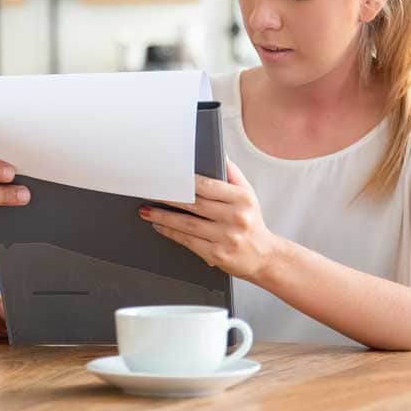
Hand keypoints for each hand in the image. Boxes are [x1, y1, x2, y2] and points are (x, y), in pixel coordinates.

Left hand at [137, 158, 278, 281]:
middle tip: (149, 192)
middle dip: (168, 198)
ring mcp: (226, 237)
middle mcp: (236, 218)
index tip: (165, 176)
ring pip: (187, 224)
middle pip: (194, 204)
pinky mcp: (217, 255)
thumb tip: (218, 154)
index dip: (183, 181)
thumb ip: (231, 173)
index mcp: (242, 199)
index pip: (207, 185)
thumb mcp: (247, 194)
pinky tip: (158, 225)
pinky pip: (188, 241)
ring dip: (162, 216)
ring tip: (146, 210)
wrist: (264, 256)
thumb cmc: (251, 222)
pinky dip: (170, 232)